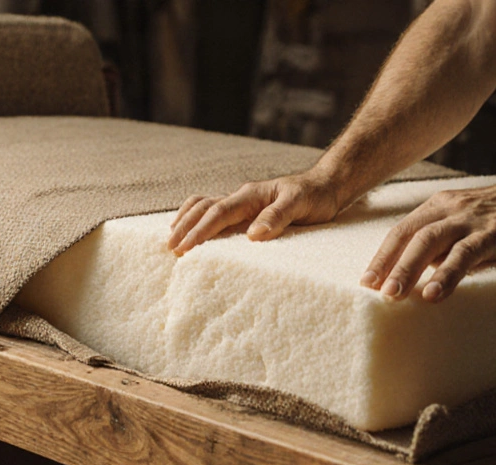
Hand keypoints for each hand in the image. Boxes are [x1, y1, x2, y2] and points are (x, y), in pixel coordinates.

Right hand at [167, 170, 341, 255]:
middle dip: (184, 227)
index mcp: (251, 195)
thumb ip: (278, 216)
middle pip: (202, 208)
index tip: (186, 248)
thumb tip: (253, 235)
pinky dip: (195, 218)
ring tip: (172, 239)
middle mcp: (241, 197)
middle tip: (170, 248)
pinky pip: (212, 211)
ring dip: (185, 220)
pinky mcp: (243, 210)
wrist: (325, 186)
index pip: (217, 213)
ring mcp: (241, 203)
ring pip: (202, 206)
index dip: (200, 230)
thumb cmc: (314, 196)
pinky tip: (190, 230)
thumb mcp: (301, 204)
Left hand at [360, 176, 495, 301]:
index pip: (401, 232)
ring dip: (406, 271)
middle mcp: (450, 209)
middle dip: (385, 265)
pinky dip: (446, 275)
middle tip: (370, 292)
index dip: (382, 256)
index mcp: (440, 207)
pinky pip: (464, 254)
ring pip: (428, 243)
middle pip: (407, 237)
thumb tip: (421, 273)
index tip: (365, 282)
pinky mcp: (495, 232)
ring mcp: (472, 219)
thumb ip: (447, 244)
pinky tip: (434, 294)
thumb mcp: (471, 224)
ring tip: (391, 297)